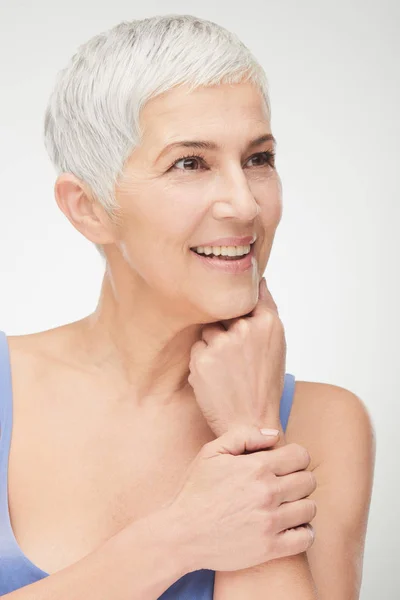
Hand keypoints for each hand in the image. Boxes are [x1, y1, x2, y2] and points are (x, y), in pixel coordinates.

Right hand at [166, 424, 315, 572]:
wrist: (181, 534)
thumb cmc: (195, 490)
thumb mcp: (211, 452)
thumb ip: (244, 436)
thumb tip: (275, 436)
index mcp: (256, 467)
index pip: (301, 456)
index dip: (296, 458)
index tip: (287, 465)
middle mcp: (267, 492)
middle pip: (308, 481)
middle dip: (300, 479)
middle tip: (286, 485)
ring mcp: (270, 522)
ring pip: (310, 508)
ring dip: (302, 504)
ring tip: (287, 506)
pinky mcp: (269, 548)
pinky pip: (306, 537)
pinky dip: (303, 531)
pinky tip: (290, 526)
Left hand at [188, 277, 286, 436]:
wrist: (250, 423)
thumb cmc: (265, 385)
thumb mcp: (277, 344)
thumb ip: (266, 310)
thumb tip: (258, 279)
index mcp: (268, 323)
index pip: (248, 295)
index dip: (241, 306)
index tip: (241, 316)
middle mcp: (244, 329)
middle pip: (223, 312)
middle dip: (227, 328)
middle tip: (238, 358)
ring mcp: (221, 343)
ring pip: (208, 331)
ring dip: (213, 345)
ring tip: (228, 371)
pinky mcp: (201, 359)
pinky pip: (197, 348)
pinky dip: (203, 361)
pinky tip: (217, 379)